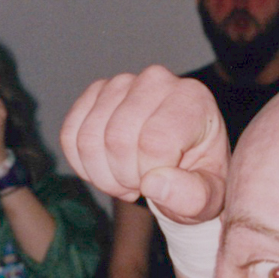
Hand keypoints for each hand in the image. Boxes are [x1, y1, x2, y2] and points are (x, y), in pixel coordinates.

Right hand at [64, 68, 229, 222]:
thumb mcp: (208, 197)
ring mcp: (122, 83)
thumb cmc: (197, 178)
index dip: (149, 175)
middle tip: (140, 185)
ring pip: (89, 138)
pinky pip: (70, 134)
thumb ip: (192, 196)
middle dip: (124, 178)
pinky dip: (82, 163)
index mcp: (192, 100)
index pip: (154, 141)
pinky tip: (106, 168)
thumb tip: (154, 183)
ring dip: (102, 174)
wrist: (180, 161)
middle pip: (117, 139)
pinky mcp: (96, 93)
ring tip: (126, 178)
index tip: (160, 184)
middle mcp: (157, 80)